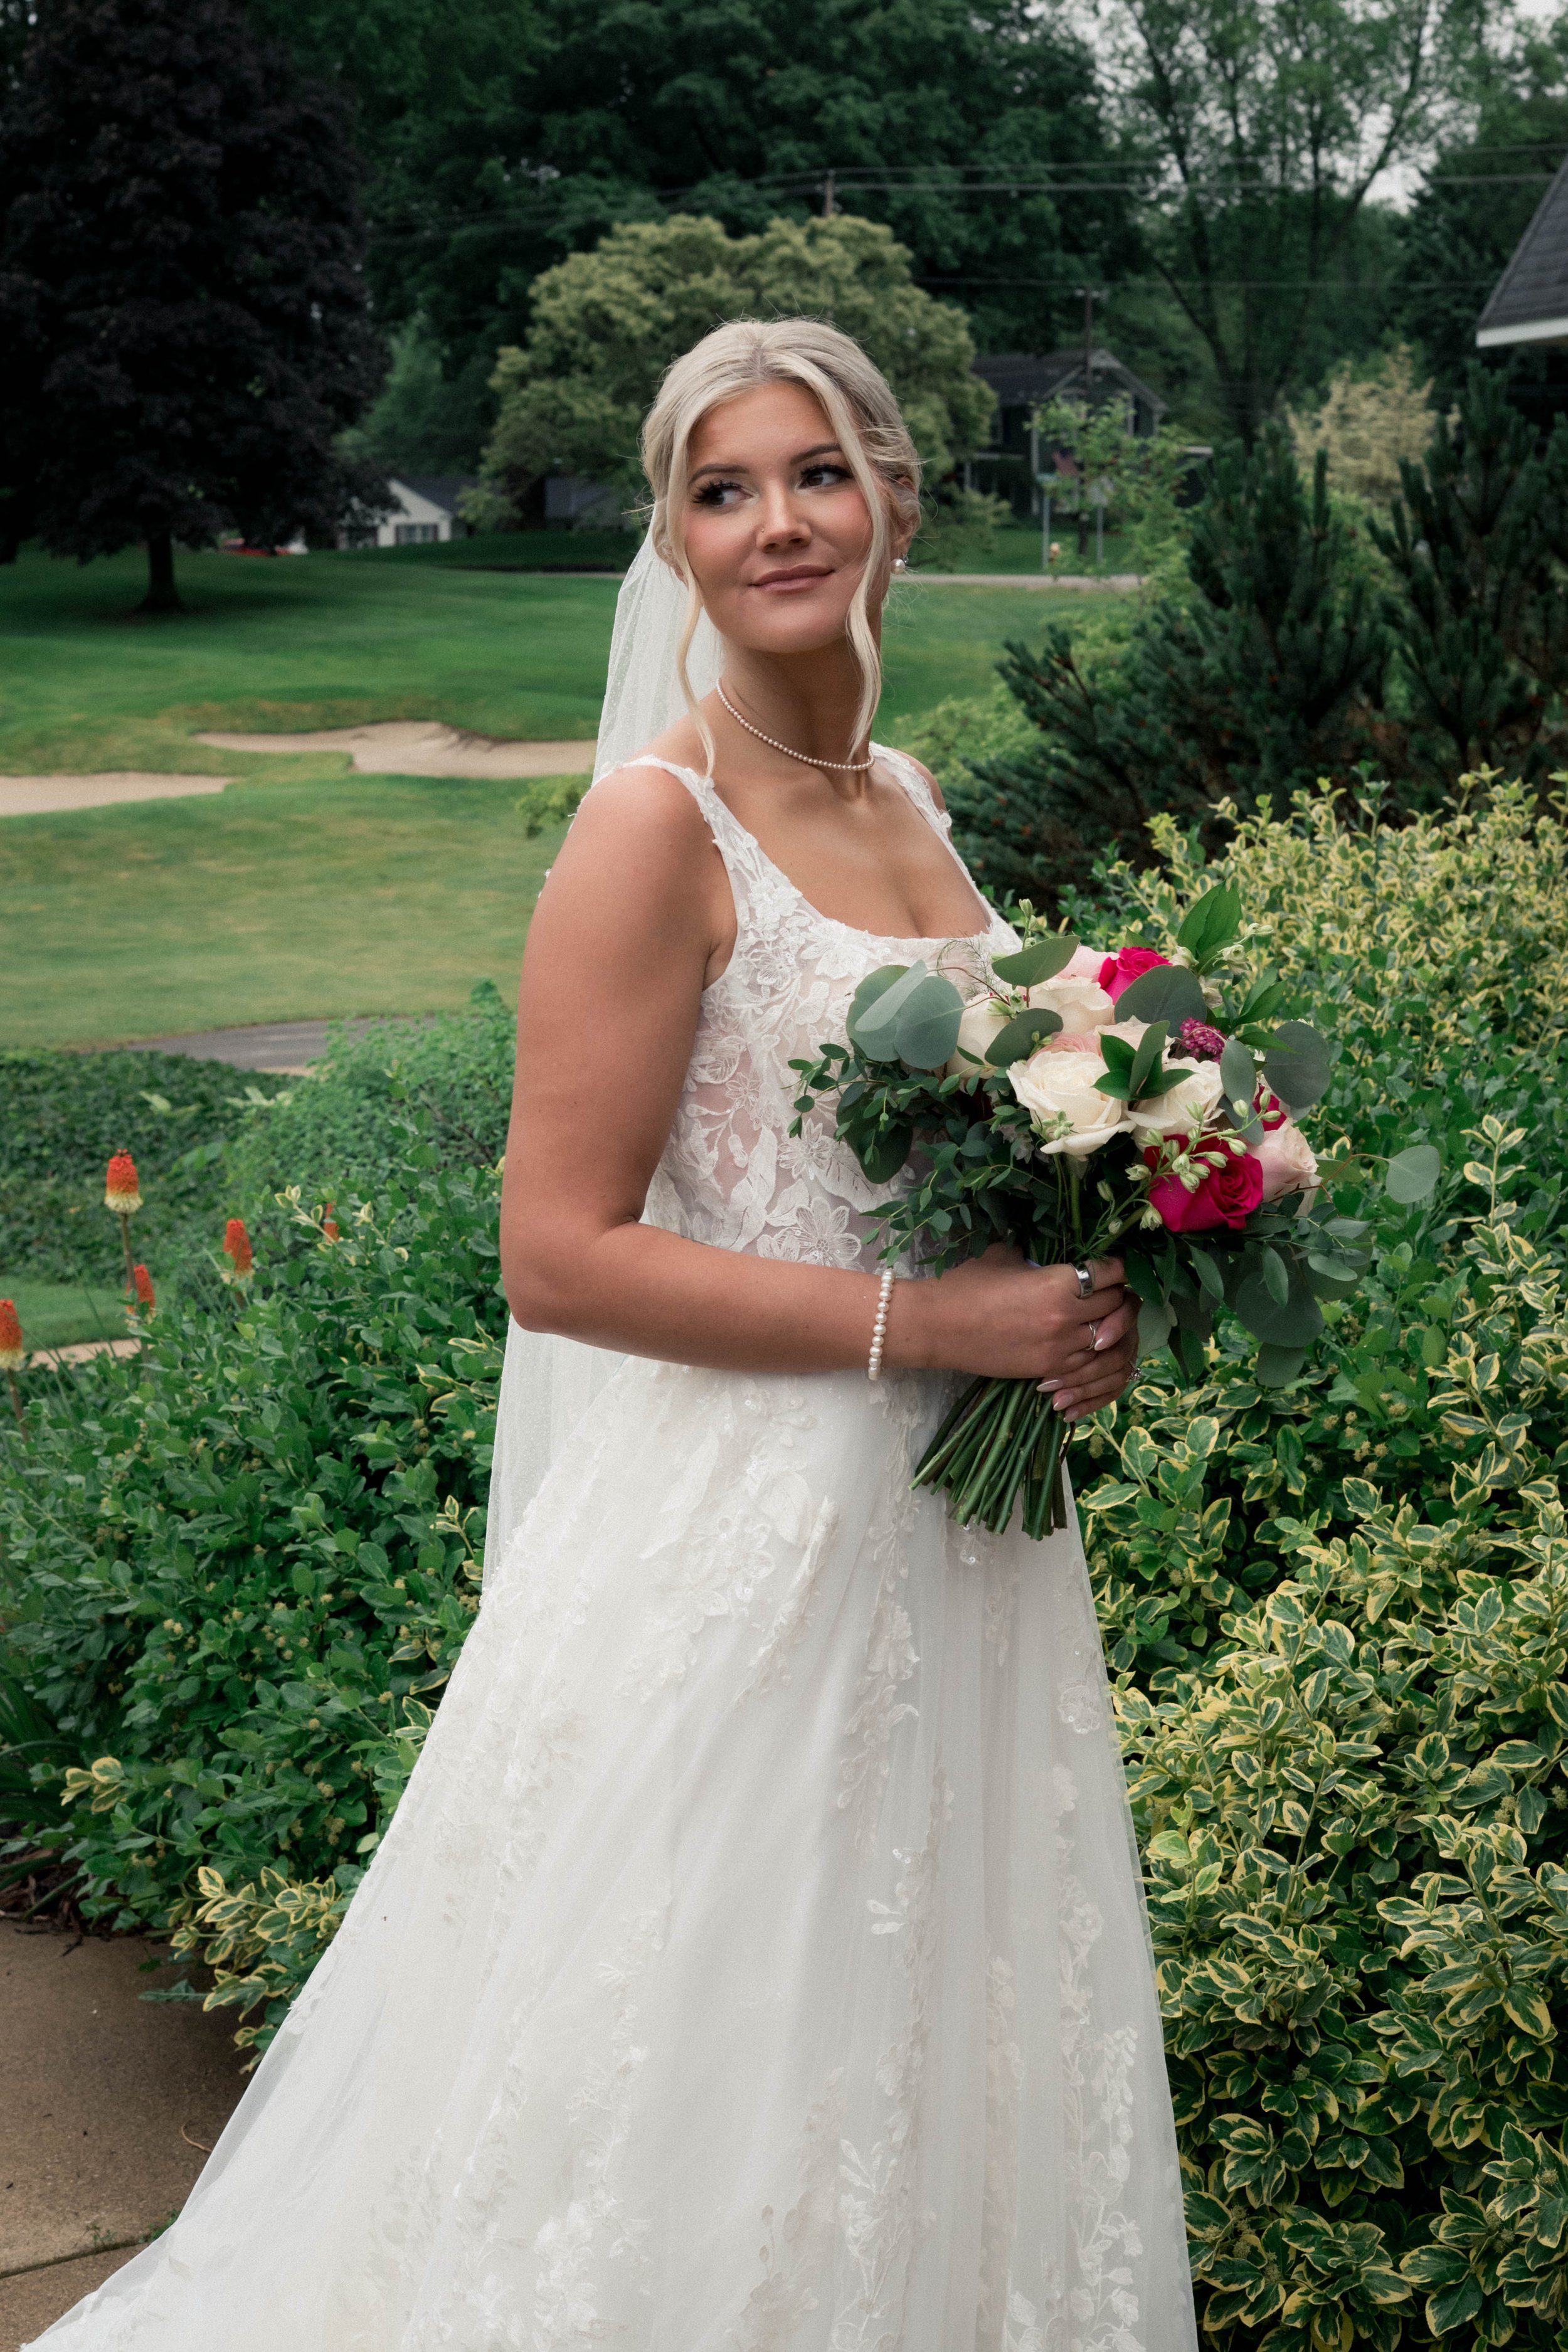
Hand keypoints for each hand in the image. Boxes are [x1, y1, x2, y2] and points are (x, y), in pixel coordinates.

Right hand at [899, 1246, 1138, 1416]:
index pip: (1112, 1273)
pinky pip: (1090, 1364)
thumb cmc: (966, 1285)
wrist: (937, 1327)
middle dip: (1120, 1295)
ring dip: (1113, 1328)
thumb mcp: (1004, 1257)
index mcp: (1059, 1282)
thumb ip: (1036, 1255)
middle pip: (1118, 1305)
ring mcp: (1061, 1347)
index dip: (1119, 1267)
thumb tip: (1047, 1248)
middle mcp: (1067, 1316)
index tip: (1117, 1265)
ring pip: (1110, 1339)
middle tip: (1116, 1290)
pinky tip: (1092, 1344)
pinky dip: (1096, 1354)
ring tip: (1108, 1319)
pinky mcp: (1049, 1369)